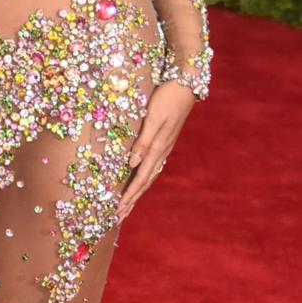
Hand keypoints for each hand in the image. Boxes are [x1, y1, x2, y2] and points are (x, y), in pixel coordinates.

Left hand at [116, 81, 194, 221]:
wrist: (185, 86)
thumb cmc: (166, 99)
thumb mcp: (153, 118)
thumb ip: (143, 141)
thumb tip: (132, 164)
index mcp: (157, 148)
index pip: (141, 178)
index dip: (129, 195)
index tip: (118, 210)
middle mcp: (161, 152)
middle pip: (145, 182)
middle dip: (131, 200)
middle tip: (118, 216)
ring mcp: (164, 148)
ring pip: (149, 176)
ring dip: (137, 192)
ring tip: (127, 205)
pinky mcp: (164, 141)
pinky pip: (153, 166)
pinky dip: (144, 178)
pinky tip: (141, 181)